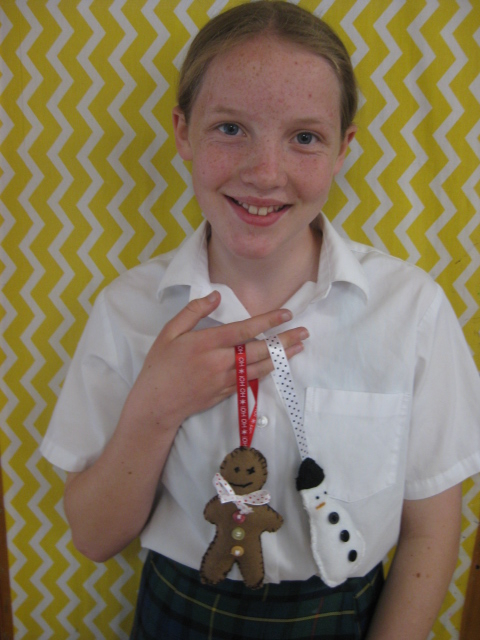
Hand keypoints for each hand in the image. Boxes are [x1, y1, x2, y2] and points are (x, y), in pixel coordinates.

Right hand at [128, 291, 307, 431]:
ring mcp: (225, 380)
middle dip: (284, 340)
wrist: (157, 404)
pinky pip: (251, 380)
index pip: (243, 330)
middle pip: (259, 350)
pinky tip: (277, 365)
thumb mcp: (169, 333)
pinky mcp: (226, 393)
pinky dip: (267, 371)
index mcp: (206, 343)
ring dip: (281, 357)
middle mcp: (220, 362)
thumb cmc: (161, 365)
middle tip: (304, 332)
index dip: (267, 321)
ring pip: (260, 367)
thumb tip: (215, 296)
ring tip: (299, 347)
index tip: (285, 314)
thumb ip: (193, 312)